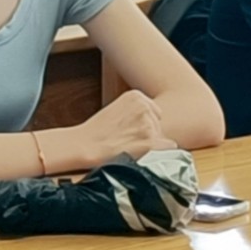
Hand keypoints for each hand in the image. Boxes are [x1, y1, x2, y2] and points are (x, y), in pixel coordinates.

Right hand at [54, 88, 175, 169]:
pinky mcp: (149, 140)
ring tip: (126, 146)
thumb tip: (158, 120)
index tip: (128, 130)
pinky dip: (162, 151)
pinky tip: (147, 153)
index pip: (154, 112)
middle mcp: (144, 106)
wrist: (83, 145)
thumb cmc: (95, 132)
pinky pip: (167, 147)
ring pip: (160, 137)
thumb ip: (136, 112)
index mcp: (136, 95)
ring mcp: (148, 124)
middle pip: (157, 124)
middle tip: (125, 140)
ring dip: (148, 143)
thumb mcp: (116, 110)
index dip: (142, 125)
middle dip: (146, 134)